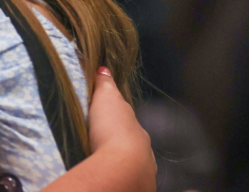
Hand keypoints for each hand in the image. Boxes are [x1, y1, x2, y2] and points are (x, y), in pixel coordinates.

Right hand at [89, 68, 155, 190]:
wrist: (124, 167)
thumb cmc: (113, 130)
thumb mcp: (105, 100)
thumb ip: (105, 85)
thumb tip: (104, 68)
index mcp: (136, 127)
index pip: (128, 120)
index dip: (118, 119)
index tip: (108, 120)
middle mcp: (144, 146)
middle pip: (133, 141)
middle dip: (123, 141)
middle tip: (106, 143)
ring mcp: (144, 167)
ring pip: (135, 161)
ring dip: (125, 161)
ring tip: (109, 163)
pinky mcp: (138, 185)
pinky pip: (131, 178)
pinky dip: (125, 176)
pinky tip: (116, 176)